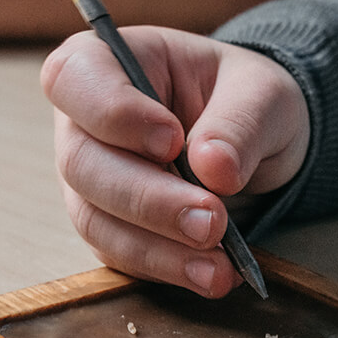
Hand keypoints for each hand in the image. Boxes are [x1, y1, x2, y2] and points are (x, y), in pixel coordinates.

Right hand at [42, 26, 308, 296]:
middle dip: (148, 200)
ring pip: (96, 220)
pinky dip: (167, 269)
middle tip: (212, 221)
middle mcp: (82, 124)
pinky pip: (120, 254)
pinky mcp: (109, 226)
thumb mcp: (263, 94)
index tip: (171, 141)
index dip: (114, 113)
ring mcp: (89, 180)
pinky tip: (212, 274)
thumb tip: (213, 169)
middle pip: (83, 164)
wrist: (255, 145)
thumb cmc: (246, 100)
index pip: (75, 80)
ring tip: (217, 266)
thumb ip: (240, 123)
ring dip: (157, 249)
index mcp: (106, 63)